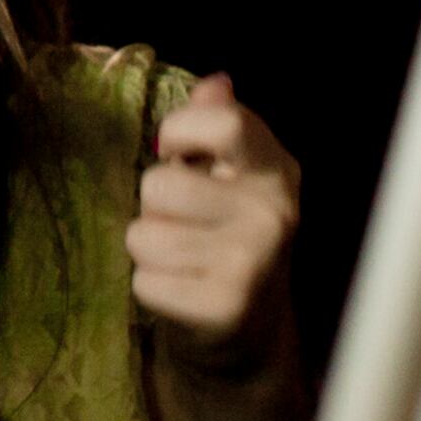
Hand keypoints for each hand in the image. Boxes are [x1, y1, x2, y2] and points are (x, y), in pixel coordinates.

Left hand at [129, 74, 299, 370]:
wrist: (251, 336)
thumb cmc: (230, 240)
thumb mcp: (234, 180)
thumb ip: (218, 129)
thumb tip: (214, 83)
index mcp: (277, 171)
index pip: (224, 122)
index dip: (179, 132)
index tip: (175, 152)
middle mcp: (273, 213)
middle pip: (160, 185)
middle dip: (155, 206)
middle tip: (183, 225)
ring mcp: (251, 262)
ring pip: (143, 235)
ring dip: (150, 249)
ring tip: (182, 259)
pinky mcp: (223, 307)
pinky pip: (144, 281)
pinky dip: (151, 287)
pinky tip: (182, 290)